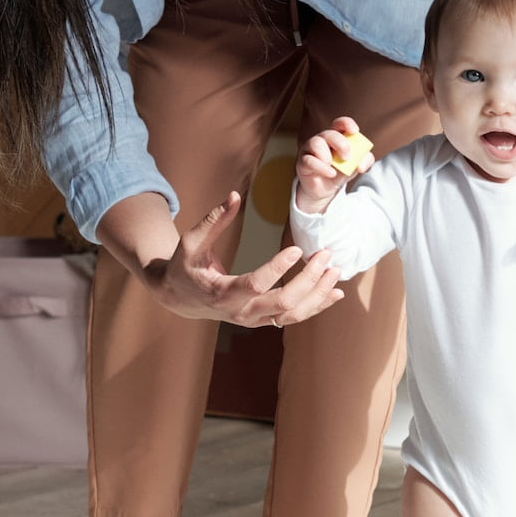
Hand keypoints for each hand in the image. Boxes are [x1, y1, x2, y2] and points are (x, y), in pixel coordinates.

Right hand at [142, 191, 344, 326]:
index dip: (278, 268)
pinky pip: (293, 317)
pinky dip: (317, 305)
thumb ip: (214, 220)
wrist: (180, 299)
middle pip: (282, 304)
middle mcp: (239, 312)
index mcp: (221, 293)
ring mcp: (253, 320)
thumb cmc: (185, 266)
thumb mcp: (192, 241)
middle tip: (325, 255)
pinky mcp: (262, 320)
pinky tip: (335, 292)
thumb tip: (235, 195)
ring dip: (318, 294)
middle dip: (308, 281)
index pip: (255, 285)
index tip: (297, 248)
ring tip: (335, 271)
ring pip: (292, 315)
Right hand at [296, 116, 371, 214]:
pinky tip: (330, 174)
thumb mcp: (356, 166)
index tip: (354, 131)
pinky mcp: (303, 162)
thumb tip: (361, 164)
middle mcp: (322, 140)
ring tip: (333, 166)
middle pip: (329, 133)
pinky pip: (310, 160)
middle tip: (347, 157)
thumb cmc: (340, 172)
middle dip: (340, 143)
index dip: (346, 124)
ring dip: (327, 155)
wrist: (325, 189)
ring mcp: (310, 150)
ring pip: (316, 143)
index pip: (339, 123)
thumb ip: (365, 162)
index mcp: (336, 137)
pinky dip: (322, 168)